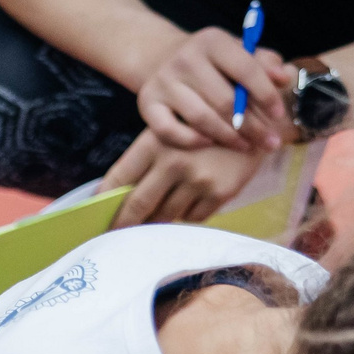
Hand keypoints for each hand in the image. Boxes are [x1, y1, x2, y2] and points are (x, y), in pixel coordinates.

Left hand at [99, 130, 271, 227]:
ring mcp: (199, 180)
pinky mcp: (221, 193)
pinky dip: (185, 217)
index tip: (94, 216)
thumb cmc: (206, 125)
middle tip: (113, 234)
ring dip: (154, 222)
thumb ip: (147, 160)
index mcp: (156, 141)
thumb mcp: (173, 131)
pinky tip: (186, 207)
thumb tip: (118, 196)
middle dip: (123, 223)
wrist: (259, 118)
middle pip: (138, 205)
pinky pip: (193, 218)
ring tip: (148, 224)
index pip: (118, 177)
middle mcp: (175, 161)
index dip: (102, 200)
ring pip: (165, 215)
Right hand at [136, 27, 293, 151]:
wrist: (162, 58)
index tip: (279, 115)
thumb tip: (284, 77)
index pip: (245, 69)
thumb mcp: (238, 52)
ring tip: (246, 146)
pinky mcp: (146, 102)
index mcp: (212, 41)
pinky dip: (191, 141)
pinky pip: (169, 131)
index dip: (266, 95)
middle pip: (225, 101)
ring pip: (201, 119)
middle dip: (252, 126)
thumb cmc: (211, 61)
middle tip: (269, 143)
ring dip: (228, 138)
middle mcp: (185, 58)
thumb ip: (264, 63)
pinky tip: (210, 144)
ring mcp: (163, 81)